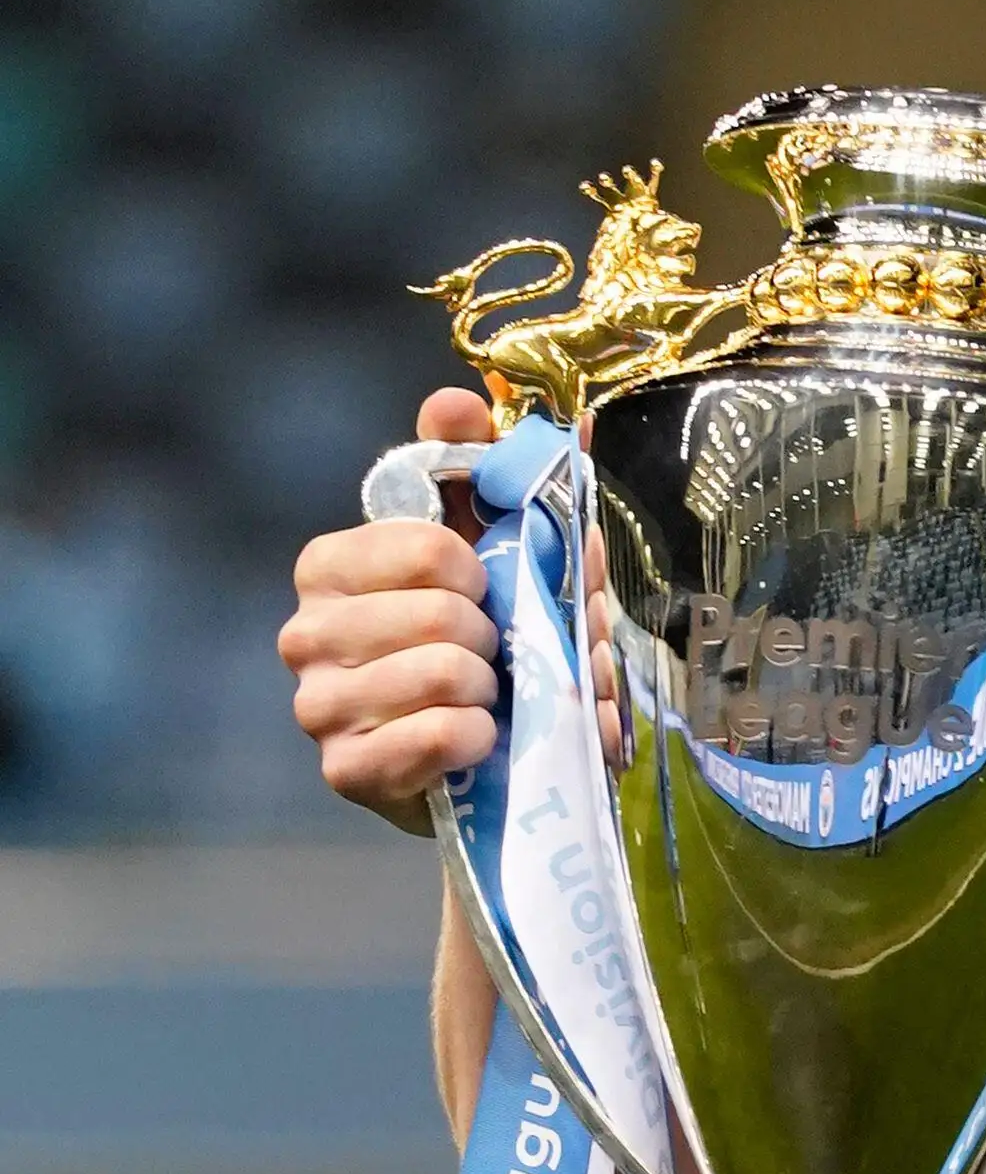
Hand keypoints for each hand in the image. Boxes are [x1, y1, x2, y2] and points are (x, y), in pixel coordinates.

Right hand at [278, 383, 623, 827]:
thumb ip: (467, 464)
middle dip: (494, 638)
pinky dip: (478, 736)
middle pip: (442, 614)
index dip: (481, 572)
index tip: (484, 591)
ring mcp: (318, 707)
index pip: (429, 549)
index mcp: (327, 566)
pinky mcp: (346, 771)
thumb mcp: (476, 545)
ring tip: (485, 696)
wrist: (467, 757)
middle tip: (493, 655)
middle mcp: (305, 633)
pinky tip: (476, 738)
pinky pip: (437, 736)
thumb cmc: (470, 640)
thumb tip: (457, 402)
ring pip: (444, 674)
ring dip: (491, 688)